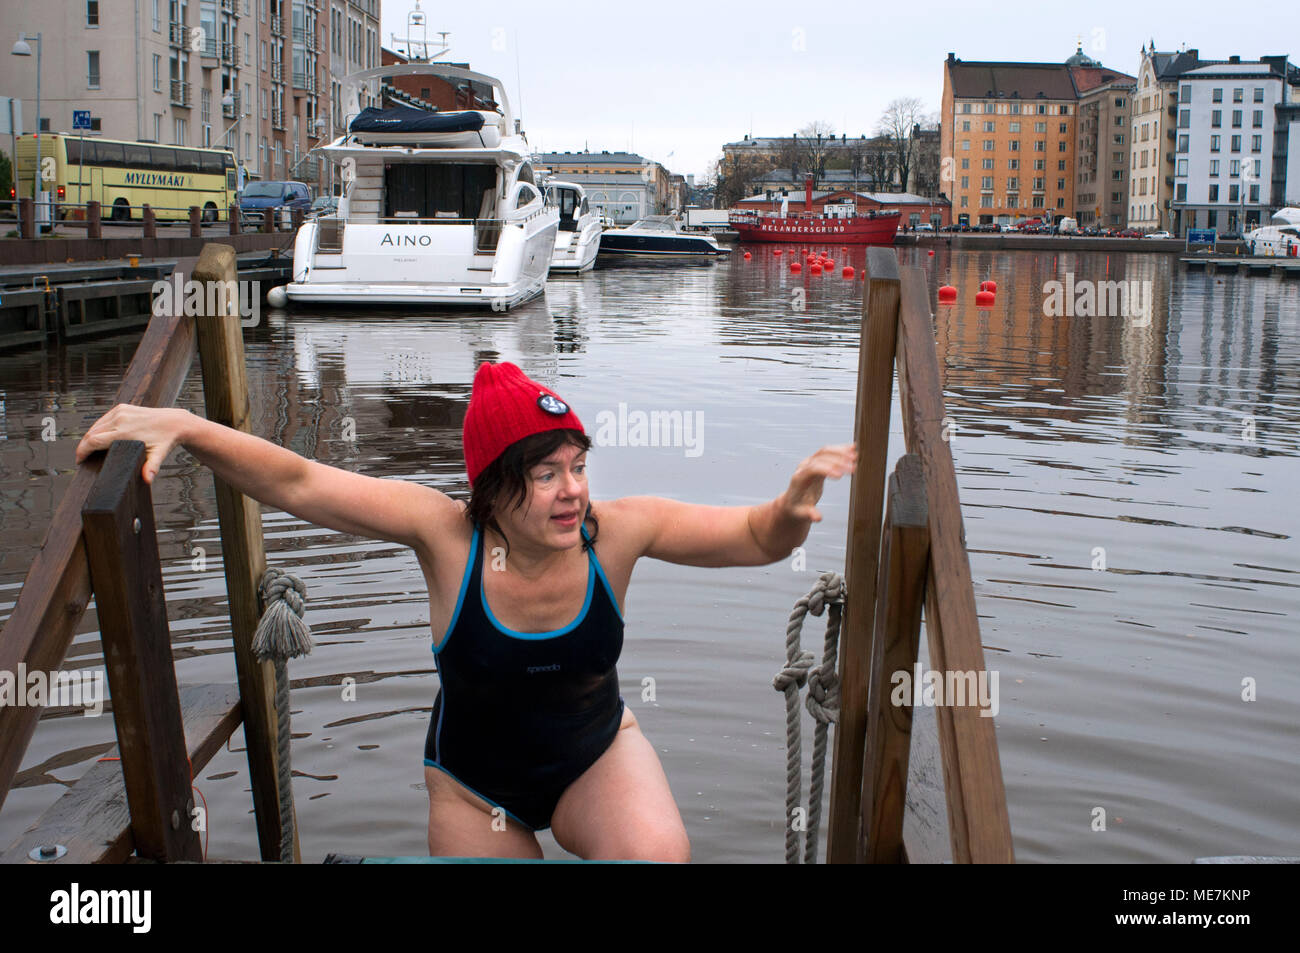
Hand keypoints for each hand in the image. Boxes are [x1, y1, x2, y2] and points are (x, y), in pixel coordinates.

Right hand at [74, 404, 190, 485]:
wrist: (175, 422)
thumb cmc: (165, 440)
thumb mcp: (159, 454)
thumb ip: (151, 467)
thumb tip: (147, 480)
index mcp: (125, 431)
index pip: (93, 441)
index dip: (82, 451)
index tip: (79, 461)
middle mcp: (120, 419)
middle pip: (91, 433)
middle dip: (84, 446)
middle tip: (82, 458)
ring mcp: (120, 411)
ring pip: (96, 426)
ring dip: (90, 437)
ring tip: (88, 449)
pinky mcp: (122, 407)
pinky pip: (104, 419)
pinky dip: (98, 428)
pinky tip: (98, 437)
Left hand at [779, 443, 857, 523]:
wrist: (792, 501)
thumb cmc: (796, 508)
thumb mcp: (800, 514)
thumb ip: (809, 514)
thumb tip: (818, 518)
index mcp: (799, 478)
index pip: (812, 469)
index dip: (826, 469)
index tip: (840, 476)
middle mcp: (804, 467)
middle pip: (821, 458)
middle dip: (838, 462)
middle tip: (853, 469)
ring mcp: (810, 463)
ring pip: (826, 452)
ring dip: (841, 453)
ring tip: (855, 457)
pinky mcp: (818, 463)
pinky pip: (829, 453)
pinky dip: (841, 450)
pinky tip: (853, 449)